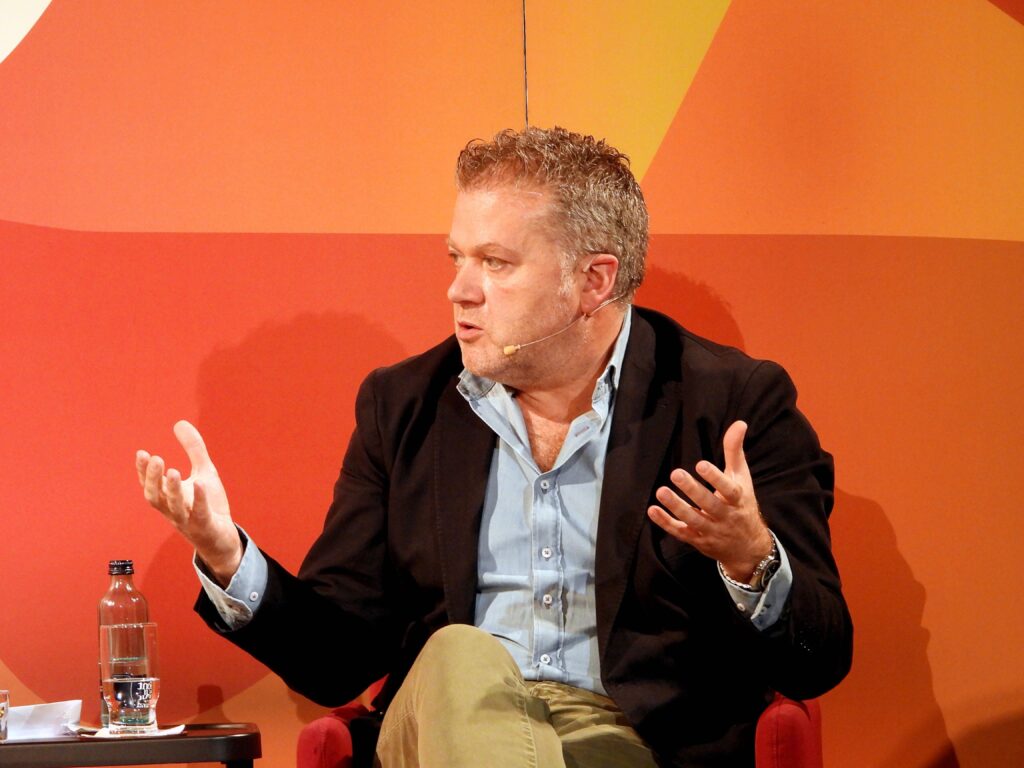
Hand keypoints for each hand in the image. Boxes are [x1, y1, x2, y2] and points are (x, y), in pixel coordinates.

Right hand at [136, 420, 241, 584]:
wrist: (222, 539)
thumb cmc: (209, 506)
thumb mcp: (203, 472)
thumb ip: (193, 449)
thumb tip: (179, 423)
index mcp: (169, 498)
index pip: (150, 485)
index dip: (144, 471)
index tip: (141, 453)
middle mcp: (173, 510)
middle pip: (156, 497)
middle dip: (152, 479)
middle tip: (155, 458)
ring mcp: (188, 520)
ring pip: (174, 508)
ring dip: (171, 490)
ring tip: (172, 470)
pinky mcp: (205, 527)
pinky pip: (200, 515)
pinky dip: (199, 500)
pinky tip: (200, 484)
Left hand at [647, 421, 772, 582]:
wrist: (748, 547)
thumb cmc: (742, 504)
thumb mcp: (742, 478)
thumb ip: (735, 451)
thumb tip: (739, 423)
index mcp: (738, 499)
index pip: (729, 489)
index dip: (716, 478)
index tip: (701, 464)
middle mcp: (725, 516)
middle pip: (709, 505)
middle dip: (692, 490)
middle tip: (675, 473)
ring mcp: (711, 530)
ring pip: (693, 520)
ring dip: (676, 507)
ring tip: (661, 491)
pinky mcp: (697, 540)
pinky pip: (680, 533)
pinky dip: (666, 523)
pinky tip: (652, 510)